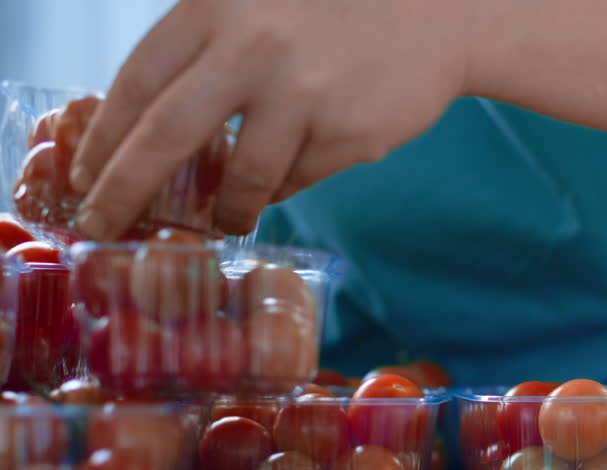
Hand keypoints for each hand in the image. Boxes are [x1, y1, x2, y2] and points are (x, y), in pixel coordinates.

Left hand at [71, 0, 471, 240]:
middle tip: (102, 227)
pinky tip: (286, 178)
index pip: (137, 80)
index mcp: (218, 7)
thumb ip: (206, 51)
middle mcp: (254, 47)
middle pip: (167, 136)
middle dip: (125, 191)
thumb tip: (145, 134)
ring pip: (241, 176)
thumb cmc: (334, 12)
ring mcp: (303, 94)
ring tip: (223, 221)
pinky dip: (280, 188)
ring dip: (225, 208)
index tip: (84, 177)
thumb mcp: (257, 7)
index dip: (103, 136)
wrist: (439, 14)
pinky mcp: (348, 134)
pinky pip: (295, 180)